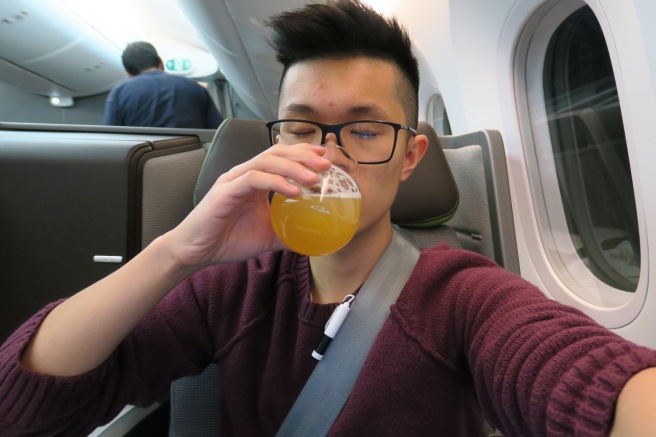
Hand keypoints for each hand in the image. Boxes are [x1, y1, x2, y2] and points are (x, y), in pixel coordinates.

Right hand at [167, 143, 330, 269]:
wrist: (197, 252)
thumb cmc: (227, 240)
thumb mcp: (268, 236)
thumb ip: (289, 233)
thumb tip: (313, 240)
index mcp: (255, 181)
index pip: (281, 158)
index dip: (303, 154)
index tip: (324, 158)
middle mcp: (244, 175)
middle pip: (276, 154)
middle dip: (303, 156)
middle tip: (325, 165)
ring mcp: (234, 181)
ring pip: (266, 162)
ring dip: (293, 168)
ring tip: (313, 179)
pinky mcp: (225, 192)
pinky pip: (253, 179)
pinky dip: (275, 182)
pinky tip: (293, 192)